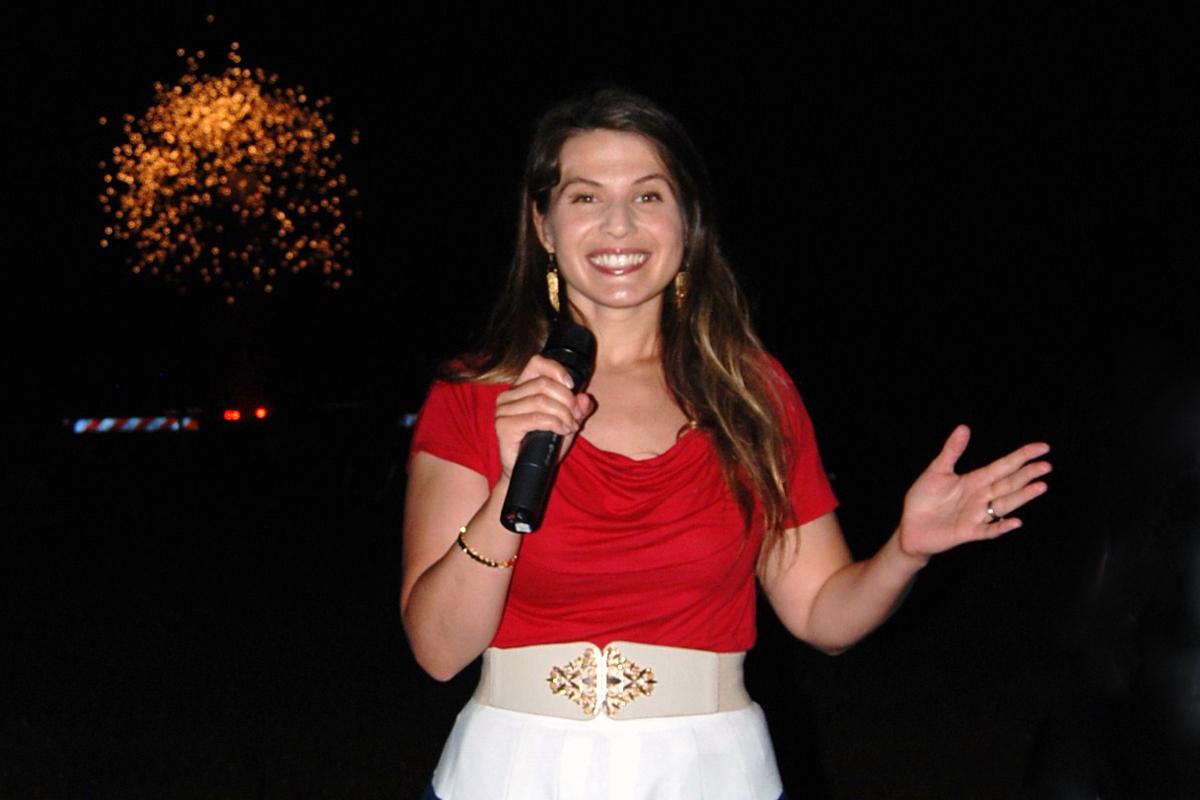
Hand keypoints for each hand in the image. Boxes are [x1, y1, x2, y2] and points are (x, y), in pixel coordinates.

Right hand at [494, 355, 594, 478]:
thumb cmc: (543, 447)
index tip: (572, 386)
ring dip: (563, 414)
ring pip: (541, 400)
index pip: (536, 363)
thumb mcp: (566, 423)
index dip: (557, 370)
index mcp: (520, 388)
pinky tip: (562, 431)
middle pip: (543, 384)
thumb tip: (585, 398)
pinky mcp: (504, 426)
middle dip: (567, 400)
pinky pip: (536, 418)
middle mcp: (508, 396)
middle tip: (576, 416)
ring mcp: (503, 411)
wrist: (526, 472)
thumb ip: (577, 409)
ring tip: (570, 426)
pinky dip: (555, 423)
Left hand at [897, 425, 1050, 559]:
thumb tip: (964, 427)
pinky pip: (989, 530)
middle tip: (1046, 466)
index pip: (1004, 466)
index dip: (1022, 457)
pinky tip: (1015, 521)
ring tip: (1040, 486)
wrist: (909, 526)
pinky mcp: (968, 532)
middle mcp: (981, 496)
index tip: (1043, 448)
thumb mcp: (937, 470)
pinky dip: (1002, 527)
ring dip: (1022, 496)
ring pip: (1005, 504)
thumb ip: (952, 451)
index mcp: (975, 480)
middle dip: (1027, 474)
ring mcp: (977, 515)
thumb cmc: (924, 499)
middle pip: (1009, 483)